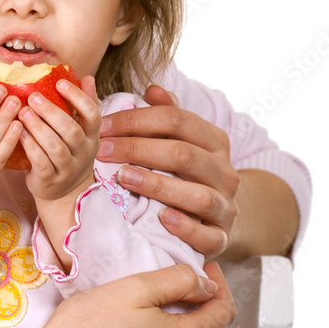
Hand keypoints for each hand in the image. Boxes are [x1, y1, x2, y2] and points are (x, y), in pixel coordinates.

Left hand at [18, 76, 101, 201]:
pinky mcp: (50, 180)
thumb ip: (84, 104)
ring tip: (23, 112)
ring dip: (38, 128)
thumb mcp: (81, 130)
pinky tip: (19, 132)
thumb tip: (88, 77)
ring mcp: (68, 168)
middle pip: (72, 131)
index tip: (59, 83)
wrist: (64, 193)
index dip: (78, 98)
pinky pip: (41, 162)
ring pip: (56, 147)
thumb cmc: (69, 152)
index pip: (92, 114)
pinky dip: (30, 146)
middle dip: (52, 112)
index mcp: (92, 136)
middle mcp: (83, 152)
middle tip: (33, 97)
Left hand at [98, 85, 239, 259]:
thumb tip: (153, 89)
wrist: (218, 215)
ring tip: (123, 178)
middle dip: (137, 149)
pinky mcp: (222, 238)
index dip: (135, 120)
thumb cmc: (187, 172)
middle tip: (101, 151)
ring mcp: (227, 206)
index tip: (102, 127)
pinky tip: (161, 218)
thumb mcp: (181, 140)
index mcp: (215, 140)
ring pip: (198, 195)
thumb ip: (167, 115)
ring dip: (157, 185)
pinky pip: (208, 236)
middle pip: (183, 154)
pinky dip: (186, 227)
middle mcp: (225, 171)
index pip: (176, 119)